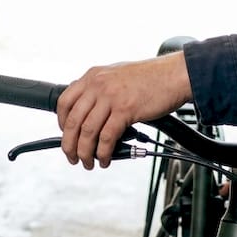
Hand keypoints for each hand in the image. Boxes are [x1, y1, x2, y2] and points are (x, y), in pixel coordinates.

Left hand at [57, 51, 191, 168]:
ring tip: (88, 163)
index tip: (66, 136)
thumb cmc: (151, 77)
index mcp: (93, 76)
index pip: (64, 102)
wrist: (175, 74)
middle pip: (72, 121)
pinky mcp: (125, 110)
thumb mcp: (116, 76)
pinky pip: (107, 137)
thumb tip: (90, 113)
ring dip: (85, 153)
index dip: (61, 123)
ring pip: (87, 132)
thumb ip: (101, 90)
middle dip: (69, 145)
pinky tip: (105, 159)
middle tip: (72, 157)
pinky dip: (103, 153)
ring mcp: (111, 97)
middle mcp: (98, 85)